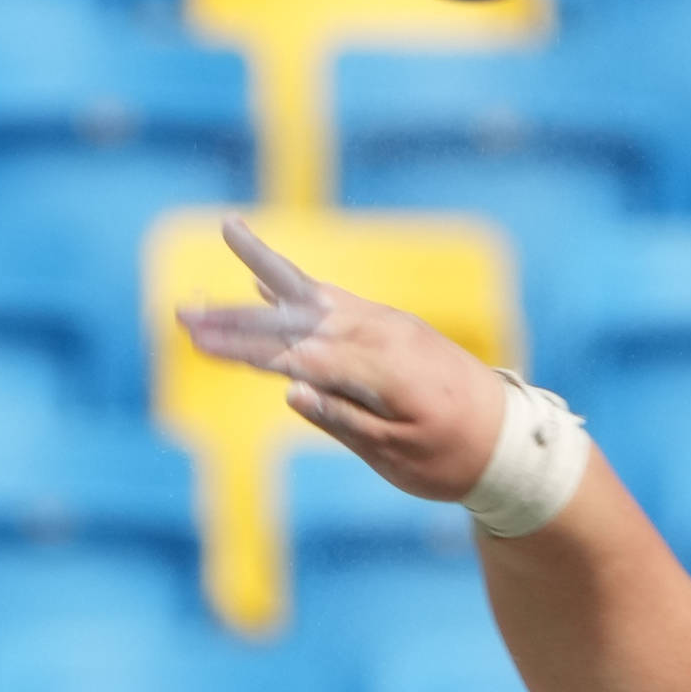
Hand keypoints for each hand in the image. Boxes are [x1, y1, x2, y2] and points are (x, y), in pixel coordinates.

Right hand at [174, 220, 508, 504]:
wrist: (509, 439)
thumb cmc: (453, 460)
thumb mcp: (398, 456)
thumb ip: (345, 421)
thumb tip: (291, 390)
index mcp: (374, 368)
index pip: (291, 355)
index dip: (239, 349)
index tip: (195, 341)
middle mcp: (375, 333)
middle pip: (290, 319)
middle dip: (232, 315)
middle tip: (181, 311)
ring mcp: (382, 323)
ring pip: (310, 295)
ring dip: (261, 275)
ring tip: (228, 232)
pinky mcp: (387, 325)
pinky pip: (332, 299)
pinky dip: (296, 287)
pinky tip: (263, 279)